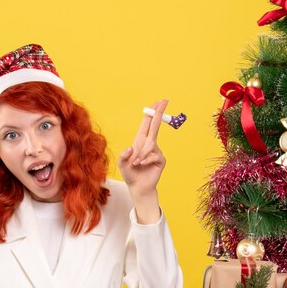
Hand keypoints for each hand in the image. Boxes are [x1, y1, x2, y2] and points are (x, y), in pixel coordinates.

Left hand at [118, 100, 167, 222]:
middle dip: (159, 112)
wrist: (138, 187)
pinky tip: (141, 165)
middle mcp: (149, 143)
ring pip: (150, 145)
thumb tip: (131, 148)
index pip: (147, 123)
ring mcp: (156, 151)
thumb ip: (124, 155)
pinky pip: (153, 155)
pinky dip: (145, 160)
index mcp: (140, 140)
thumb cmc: (130, 174)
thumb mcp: (122, 164)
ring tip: (135, 163)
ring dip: (141, 154)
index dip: (152, 112)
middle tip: (165, 100)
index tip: (158, 102)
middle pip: (155, 125)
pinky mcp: (160, 160)